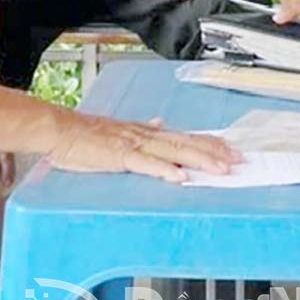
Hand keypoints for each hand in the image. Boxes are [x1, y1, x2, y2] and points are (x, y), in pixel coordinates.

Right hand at [46, 113, 240, 182]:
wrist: (61, 131)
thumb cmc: (87, 136)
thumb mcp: (120, 130)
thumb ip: (144, 130)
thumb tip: (162, 123)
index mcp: (147, 132)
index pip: (185, 136)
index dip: (210, 143)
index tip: (231, 150)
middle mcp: (146, 135)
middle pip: (187, 143)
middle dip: (215, 152)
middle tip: (238, 161)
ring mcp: (134, 144)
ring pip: (174, 151)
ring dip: (199, 160)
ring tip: (221, 169)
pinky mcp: (120, 155)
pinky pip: (146, 164)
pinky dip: (165, 169)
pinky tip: (181, 176)